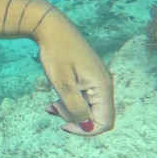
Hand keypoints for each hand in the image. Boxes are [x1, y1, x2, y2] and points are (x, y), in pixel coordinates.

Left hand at [33, 10, 114, 135]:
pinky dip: (71, 101)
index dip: (85, 129)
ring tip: (51, 104)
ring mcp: (98, 79)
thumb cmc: (56, 53)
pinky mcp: (90, 76)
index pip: (104, 122)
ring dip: (71, 110)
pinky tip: (55, 99)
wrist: (51, 27)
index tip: (63, 125)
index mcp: (102, 86)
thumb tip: (87, 127)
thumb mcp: (62, 84)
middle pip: (98, 116)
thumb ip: (75, 107)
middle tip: (54, 108)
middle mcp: (105, 84)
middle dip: (76, 119)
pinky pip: (86, 97)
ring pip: (90, 108)